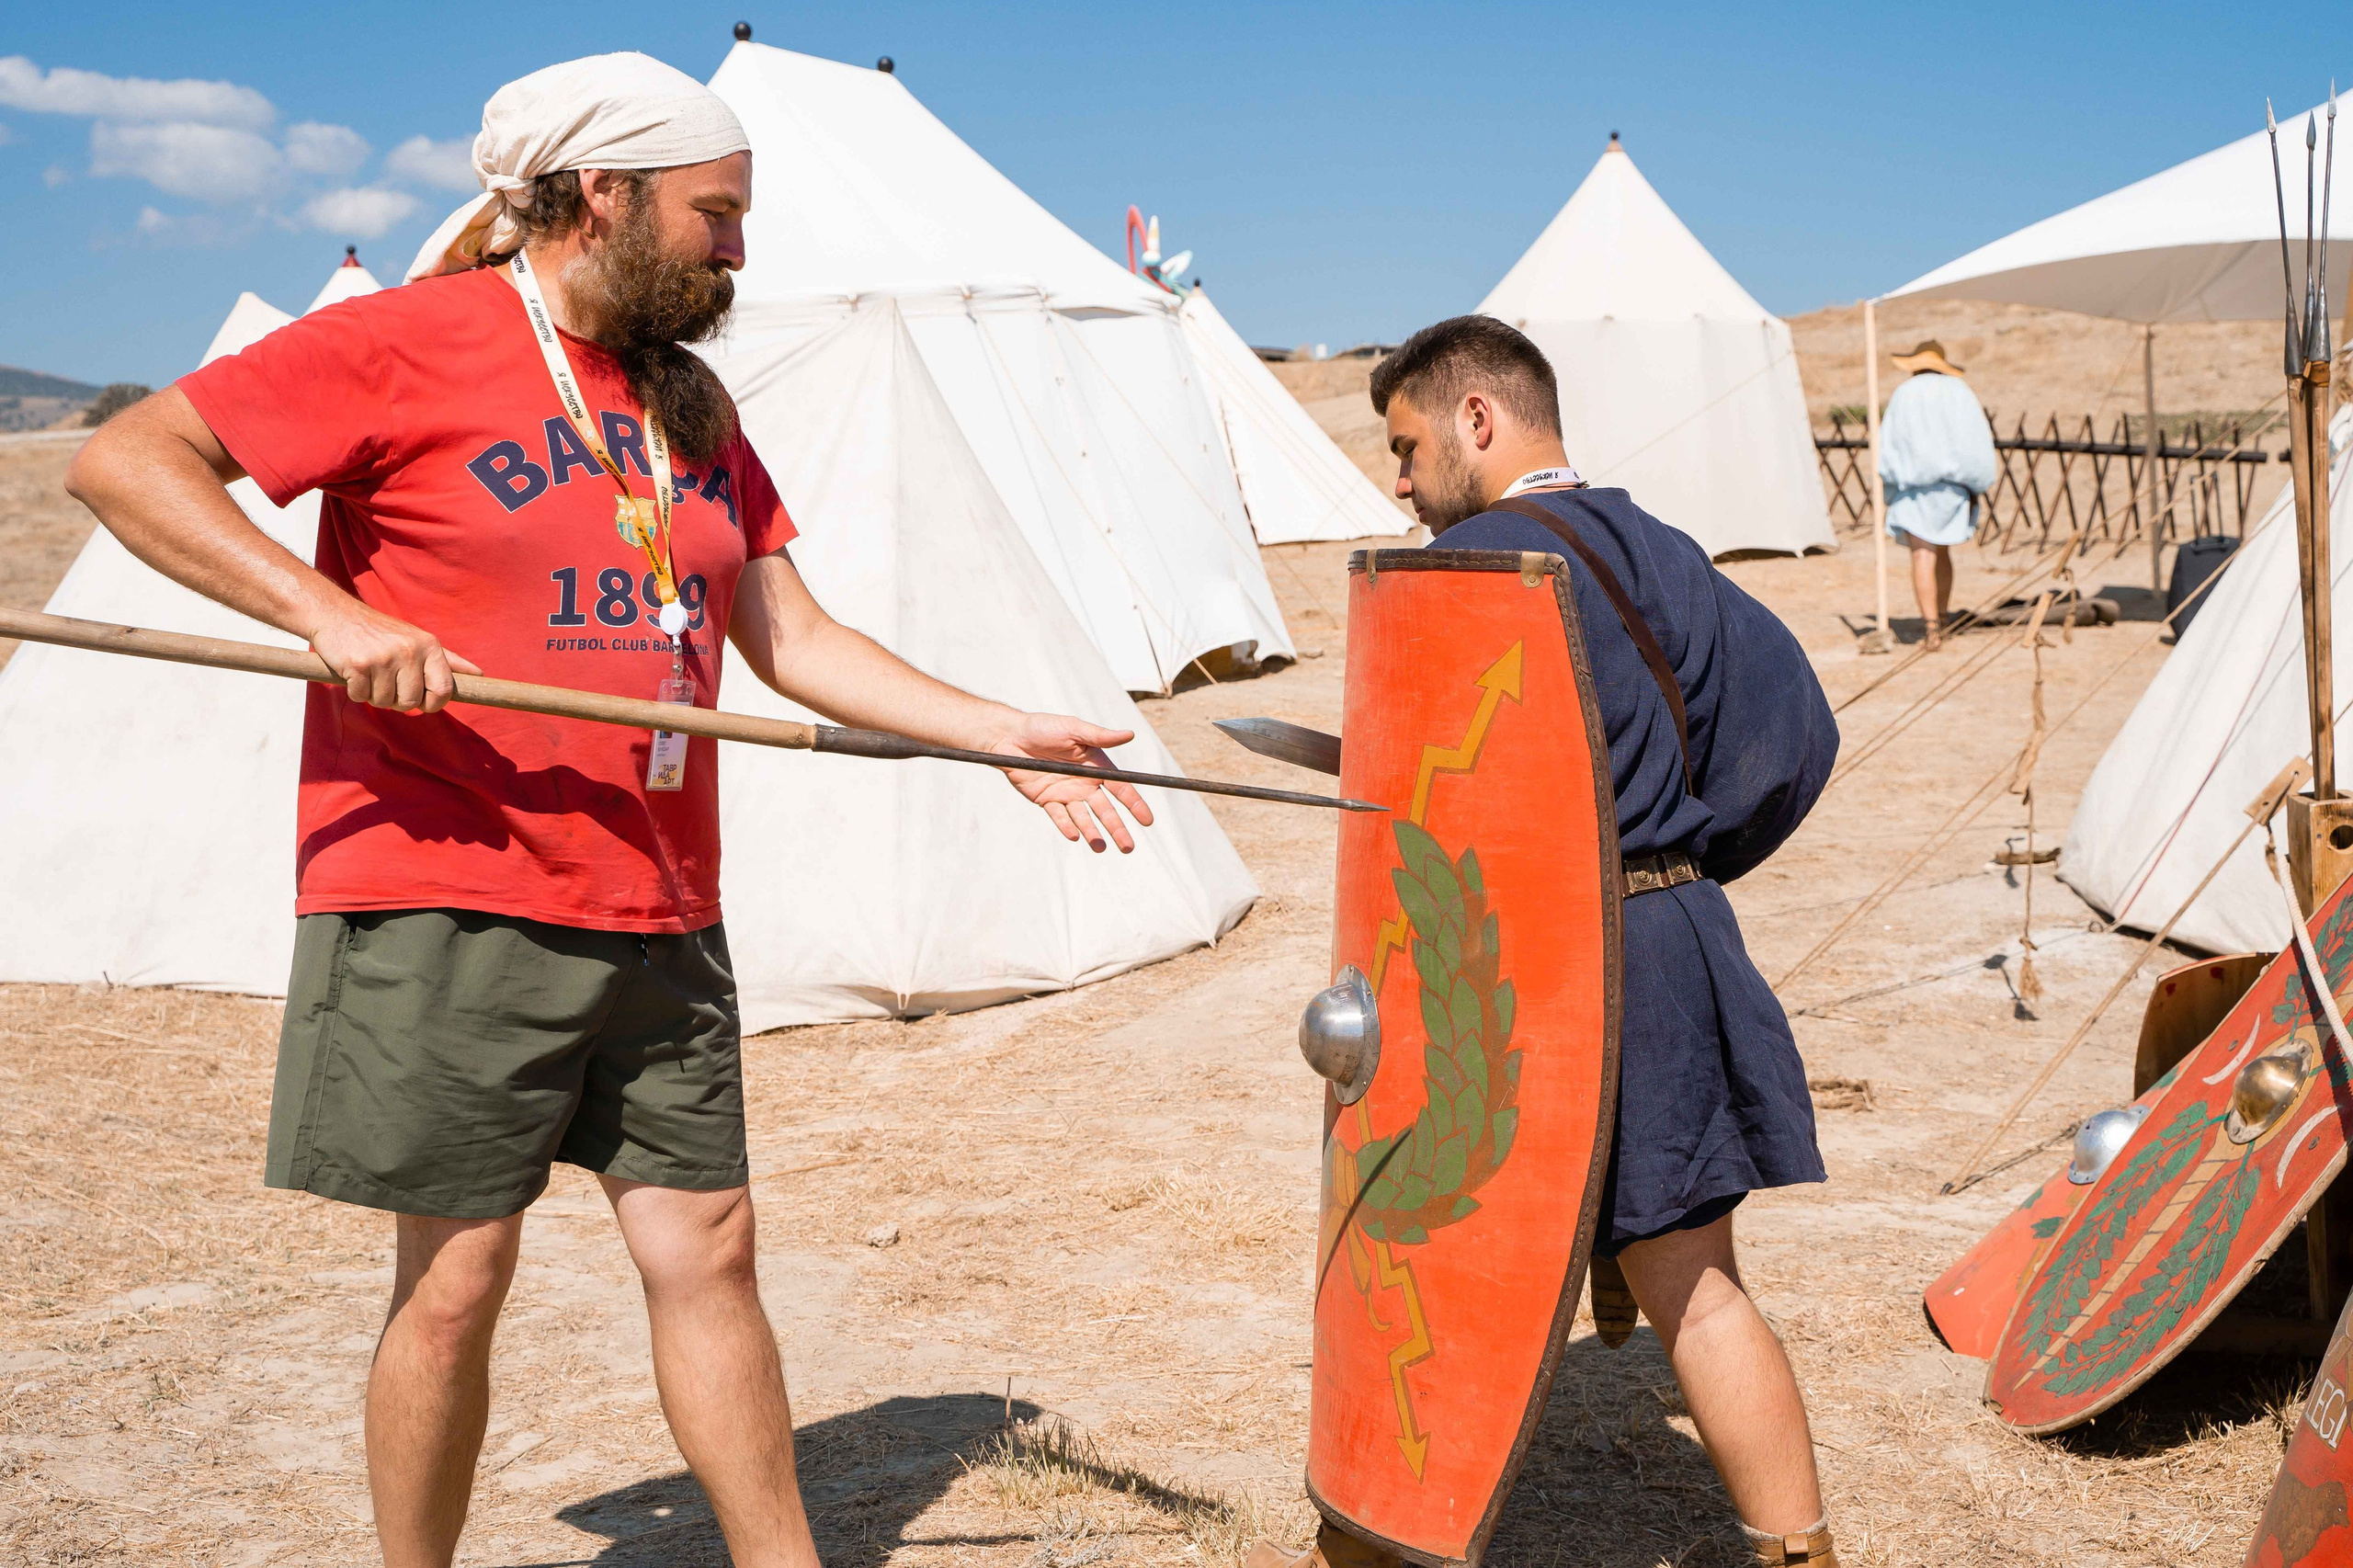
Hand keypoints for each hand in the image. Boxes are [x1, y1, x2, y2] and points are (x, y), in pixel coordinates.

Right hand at [307, 600, 480, 713]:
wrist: (336, 614)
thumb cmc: (381, 632)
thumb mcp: (418, 639)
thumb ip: (448, 660)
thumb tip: (478, 675)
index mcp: (429, 646)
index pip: (444, 690)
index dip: (433, 704)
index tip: (422, 702)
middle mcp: (409, 651)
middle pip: (411, 702)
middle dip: (397, 700)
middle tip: (386, 682)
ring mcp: (383, 658)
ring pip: (385, 703)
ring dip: (375, 695)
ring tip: (370, 673)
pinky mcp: (358, 665)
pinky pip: (362, 697)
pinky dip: (356, 691)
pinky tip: (354, 673)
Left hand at [987, 712, 1155, 853]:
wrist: (1009, 736)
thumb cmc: (1043, 727)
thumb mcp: (1074, 728)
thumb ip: (1100, 736)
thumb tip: (1130, 734)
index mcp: (1096, 766)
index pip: (1121, 788)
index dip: (1135, 805)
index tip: (1147, 821)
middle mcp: (1084, 783)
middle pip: (1105, 810)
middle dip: (1117, 829)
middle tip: (1128, 847)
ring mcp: (1066, 794)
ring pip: (1084, 818)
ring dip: (1093, 833)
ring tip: (1100, 847)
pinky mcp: (1046, 800)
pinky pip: (1059, 817)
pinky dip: (1066, 826)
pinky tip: (1074, 835)